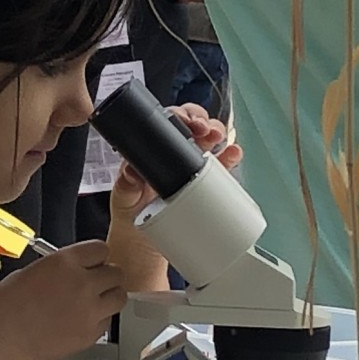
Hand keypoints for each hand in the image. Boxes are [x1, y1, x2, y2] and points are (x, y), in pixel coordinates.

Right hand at [0, 239, 128, 359]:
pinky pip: (108, 322)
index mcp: (65, 262)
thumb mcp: (28, 273)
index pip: (100, 250)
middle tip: (95, 284)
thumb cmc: (5, 309)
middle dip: (106, 277)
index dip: (96, 258)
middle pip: (116, 273)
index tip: (93, 264)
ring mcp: (90, 309)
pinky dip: (99, 321)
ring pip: (119, 297)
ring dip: (109, 298)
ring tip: (95, 303)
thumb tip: (70, 271)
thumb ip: (57, 269)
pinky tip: (83, 322)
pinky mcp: (91, 333)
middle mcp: (83, 283)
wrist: (3, 341)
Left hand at [110, 104, 237, 232]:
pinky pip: (222, 166)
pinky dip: (230, 157)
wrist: (143, 244)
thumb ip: (126, 184)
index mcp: (153, 151)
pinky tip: (233, 153)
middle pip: (193, 126)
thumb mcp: (124, 198)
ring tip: (219, 138)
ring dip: (218, 133)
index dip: (179, 115)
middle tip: (203, 129)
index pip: (168, 123)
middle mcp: (175, 154)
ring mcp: (193, 167)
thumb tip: (131, 171)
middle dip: (201, 121)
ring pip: (210, 141)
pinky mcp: (207, 184)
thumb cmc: (131, 214)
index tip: (183, 120)